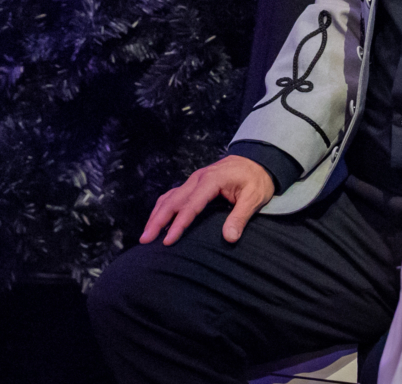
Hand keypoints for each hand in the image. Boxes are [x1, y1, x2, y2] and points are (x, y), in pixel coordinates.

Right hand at [138, 155, 274, 246]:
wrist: (257, 159)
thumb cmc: (257, 180)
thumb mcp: (254, 198)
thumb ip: (240, 217)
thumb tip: (229, 239)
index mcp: (211, 180)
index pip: (190, 205)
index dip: (178, 224)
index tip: (168, 241)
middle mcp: (197, 179)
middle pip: (172, 201)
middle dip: (157, 220)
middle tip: (145, 240)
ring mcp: (193, 180)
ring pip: (168, 197)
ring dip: (156, 215)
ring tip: (146, 234)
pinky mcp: (193, 183)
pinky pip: (173, 195)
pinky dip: (162, 208)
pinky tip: (157, 219)